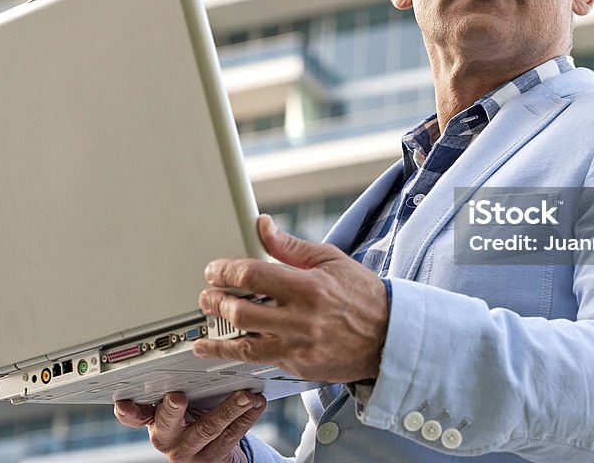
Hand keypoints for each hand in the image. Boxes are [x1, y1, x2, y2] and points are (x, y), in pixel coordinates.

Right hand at [113, 390, 263, 462]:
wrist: (211, 453)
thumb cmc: (192, 418)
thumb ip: (175, 386)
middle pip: (168, 424)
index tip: (126, 403)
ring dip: (229, 409)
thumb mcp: (178, 405)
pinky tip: (256, 404)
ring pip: (208, 429)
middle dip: (173, 409)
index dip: (128, 411)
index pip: (134, 416)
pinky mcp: (212, 458)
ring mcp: (189, 451)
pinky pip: (231, 436)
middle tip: (178, 396)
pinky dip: (246, 417)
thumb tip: (194, 354)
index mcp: (153, 420)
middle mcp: (167, 438)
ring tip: (245, 395)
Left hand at [194, 215, 389, 382]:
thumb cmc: (362, 294)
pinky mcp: (300, 366)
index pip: (252, 275)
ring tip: (203, 333)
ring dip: (218, 338)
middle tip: (205, 296)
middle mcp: (302, 318)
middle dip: (215, 302)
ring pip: (245, 345)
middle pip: (242, 311)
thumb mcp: (330, 259)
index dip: (225, 271)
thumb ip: (291, 246)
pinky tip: (225, 352)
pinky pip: (262, 362)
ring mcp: (300, 346)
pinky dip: (239, 357)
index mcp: (308, 286)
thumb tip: (263, 226)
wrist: (390, 335)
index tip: (214, 271)